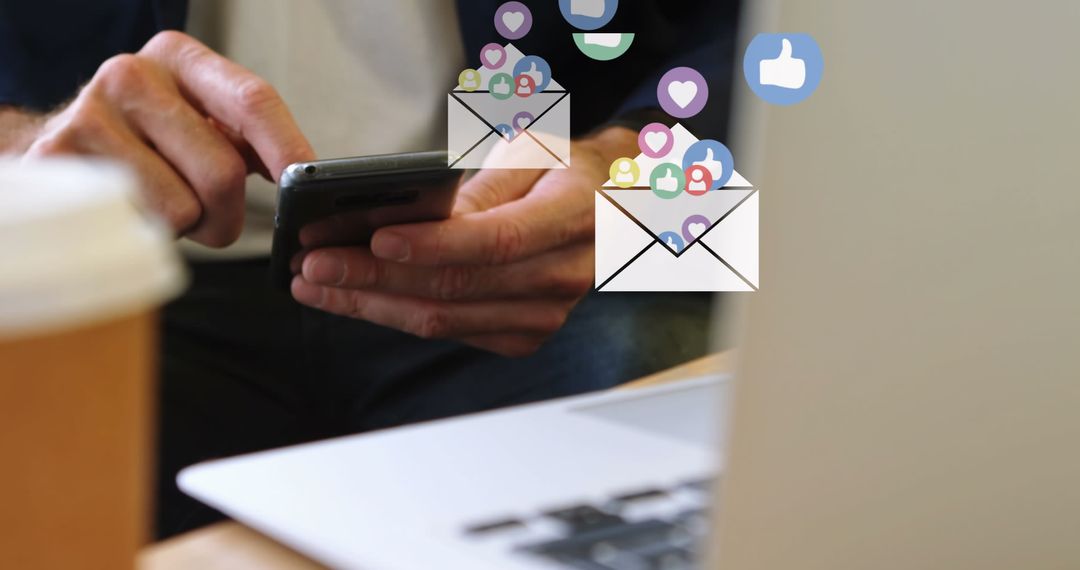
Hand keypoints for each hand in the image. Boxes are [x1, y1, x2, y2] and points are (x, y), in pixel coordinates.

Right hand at [22, 31, 313, 246]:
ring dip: (185, 227)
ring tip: (160, 205)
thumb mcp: (199, 124)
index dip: (287, 147)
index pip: (253, 100)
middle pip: (223, 172)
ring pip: (183, 208)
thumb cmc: (148, 145)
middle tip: (209, 213)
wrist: (61, 152)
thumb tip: (302, 176)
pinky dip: (149, 234)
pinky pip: (140, 225)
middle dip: (227, 212)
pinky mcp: (60, 160)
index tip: (307, 183)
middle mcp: (132, 74)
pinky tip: (132, 211)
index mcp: (180, 58)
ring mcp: (90, 114)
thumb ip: (248, 139)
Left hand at [291, 127, 639, 356]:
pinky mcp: (523, 336)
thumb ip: (477, 188)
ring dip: (371, 304)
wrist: (610, 208)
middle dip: (374, 277)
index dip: (432, 245)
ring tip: (315, 284)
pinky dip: (396, 317)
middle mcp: (562, 275)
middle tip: (313, 263)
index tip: (374, 237)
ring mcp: (544, 314)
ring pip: (443, 320)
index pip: (494, 241)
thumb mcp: (531, 153)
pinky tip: (356, 300)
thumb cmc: (564, 171)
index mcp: (571, 217)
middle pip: (456, 288)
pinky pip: (449, 333)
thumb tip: (411, 216)